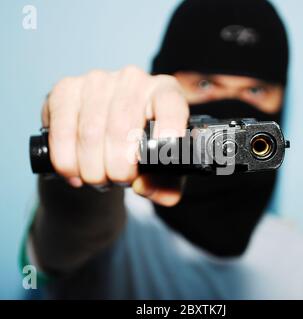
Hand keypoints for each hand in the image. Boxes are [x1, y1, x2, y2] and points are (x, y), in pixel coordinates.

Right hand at [42, 66, 188, 205]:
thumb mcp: (162, 170)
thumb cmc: (140, 152)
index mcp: (164, 92)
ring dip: (93, 170)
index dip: (169, 127)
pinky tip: (75, 173)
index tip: (165, 154)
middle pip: (122, 129)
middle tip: (120, 181)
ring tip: (100, 179)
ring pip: (90, 134)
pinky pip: (62, 132)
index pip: (170, 104)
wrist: (105, 138)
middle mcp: (132, 79)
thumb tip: (143, 186)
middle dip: (119, 169)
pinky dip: (67, 162)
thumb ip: (166, 186)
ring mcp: (97, 81)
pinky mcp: (65, 89)